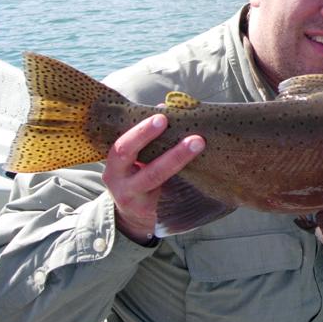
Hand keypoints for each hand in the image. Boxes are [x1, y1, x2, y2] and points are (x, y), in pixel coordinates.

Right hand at [101, 113, 204, 243]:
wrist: (130, 217)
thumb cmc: (133, 175)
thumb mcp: (131, 158)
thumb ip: (144, 136)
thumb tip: (165, 105)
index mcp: (115, 168)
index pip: (123, 149)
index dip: (141, 133)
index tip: (162, 117)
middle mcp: (124, 187)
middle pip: (148, 173)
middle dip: (172, 155)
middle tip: (196, 139)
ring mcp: (141, 203)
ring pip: (161, 184)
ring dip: (181, 162)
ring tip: (200, 146)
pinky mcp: (157, 215)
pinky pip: (176, 199)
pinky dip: (192, 184)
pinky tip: (207, 170)